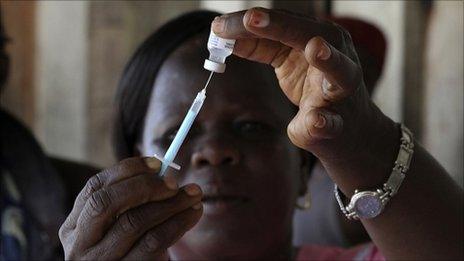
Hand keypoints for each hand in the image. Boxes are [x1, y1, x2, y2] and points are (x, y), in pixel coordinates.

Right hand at [58, 157, 202, 259]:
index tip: (157, 163)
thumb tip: (163, 171)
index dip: (126, 170)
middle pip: (106, 203)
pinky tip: (192, 214)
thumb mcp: (115, 228)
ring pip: (134, 222)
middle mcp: (80, 244)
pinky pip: (153, 244)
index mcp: (74, 226)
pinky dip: (177, 224)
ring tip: (193, 195)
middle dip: (144, 186)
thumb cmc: (126, 250)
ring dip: (171, 204)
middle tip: (174, 182)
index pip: (95, 187)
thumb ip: (129, 202)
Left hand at [212, 8, 398, 191]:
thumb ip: (260, 47)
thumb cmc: (315, 89)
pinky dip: (323, 122)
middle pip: (308, 34)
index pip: (281, 23)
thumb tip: (222, 32)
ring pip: (339, 70)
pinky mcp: (338, 122)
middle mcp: (335, 55)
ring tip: (315, 49)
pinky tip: (316, 121)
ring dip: (328, 61)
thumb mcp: (285, 62)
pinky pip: (331, 122)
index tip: (218, 26)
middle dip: (280, 26)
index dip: (248, 24)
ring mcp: (341, 89)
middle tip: (252, 19)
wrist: (346, 130)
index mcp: (316, 37)